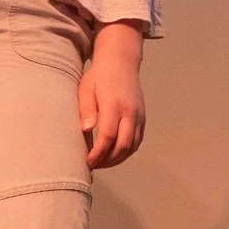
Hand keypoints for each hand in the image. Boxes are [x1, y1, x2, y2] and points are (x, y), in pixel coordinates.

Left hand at [79, 21, 147, 168]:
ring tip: (102, 163)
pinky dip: (127, 152)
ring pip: (132, 146)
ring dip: (118, 158)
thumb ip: (87, 110)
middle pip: (123, 145)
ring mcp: (139, 115)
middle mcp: (130, 112)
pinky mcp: (142, 118)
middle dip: (107, 160)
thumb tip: (87, 129)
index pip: (108, 136)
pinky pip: (137, 141)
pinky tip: (114, 154)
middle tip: (93, 165)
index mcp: (114, 105)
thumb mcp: (86, 89)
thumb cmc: (99, 76)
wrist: (121, 62)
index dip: (97, 153)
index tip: (87, 161)